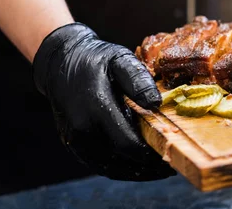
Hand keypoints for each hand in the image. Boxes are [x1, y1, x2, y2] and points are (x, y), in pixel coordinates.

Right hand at [33, 23, 174, 180]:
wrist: (60, 62)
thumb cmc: (95, 59)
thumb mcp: (120, 59)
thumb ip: (138, 80)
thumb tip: (156, 103)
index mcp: (96, 108)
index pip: (127, 142)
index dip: (150, 153)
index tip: (170, 153)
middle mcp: (83, 129)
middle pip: (121, 160)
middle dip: (147, 167)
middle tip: (169, 166)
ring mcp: (75, 140)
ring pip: (110, 168)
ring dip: (135, 173)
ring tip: (158, 170)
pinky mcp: (73, 144)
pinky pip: (99, 165)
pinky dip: (120, 170)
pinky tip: (137, 167)